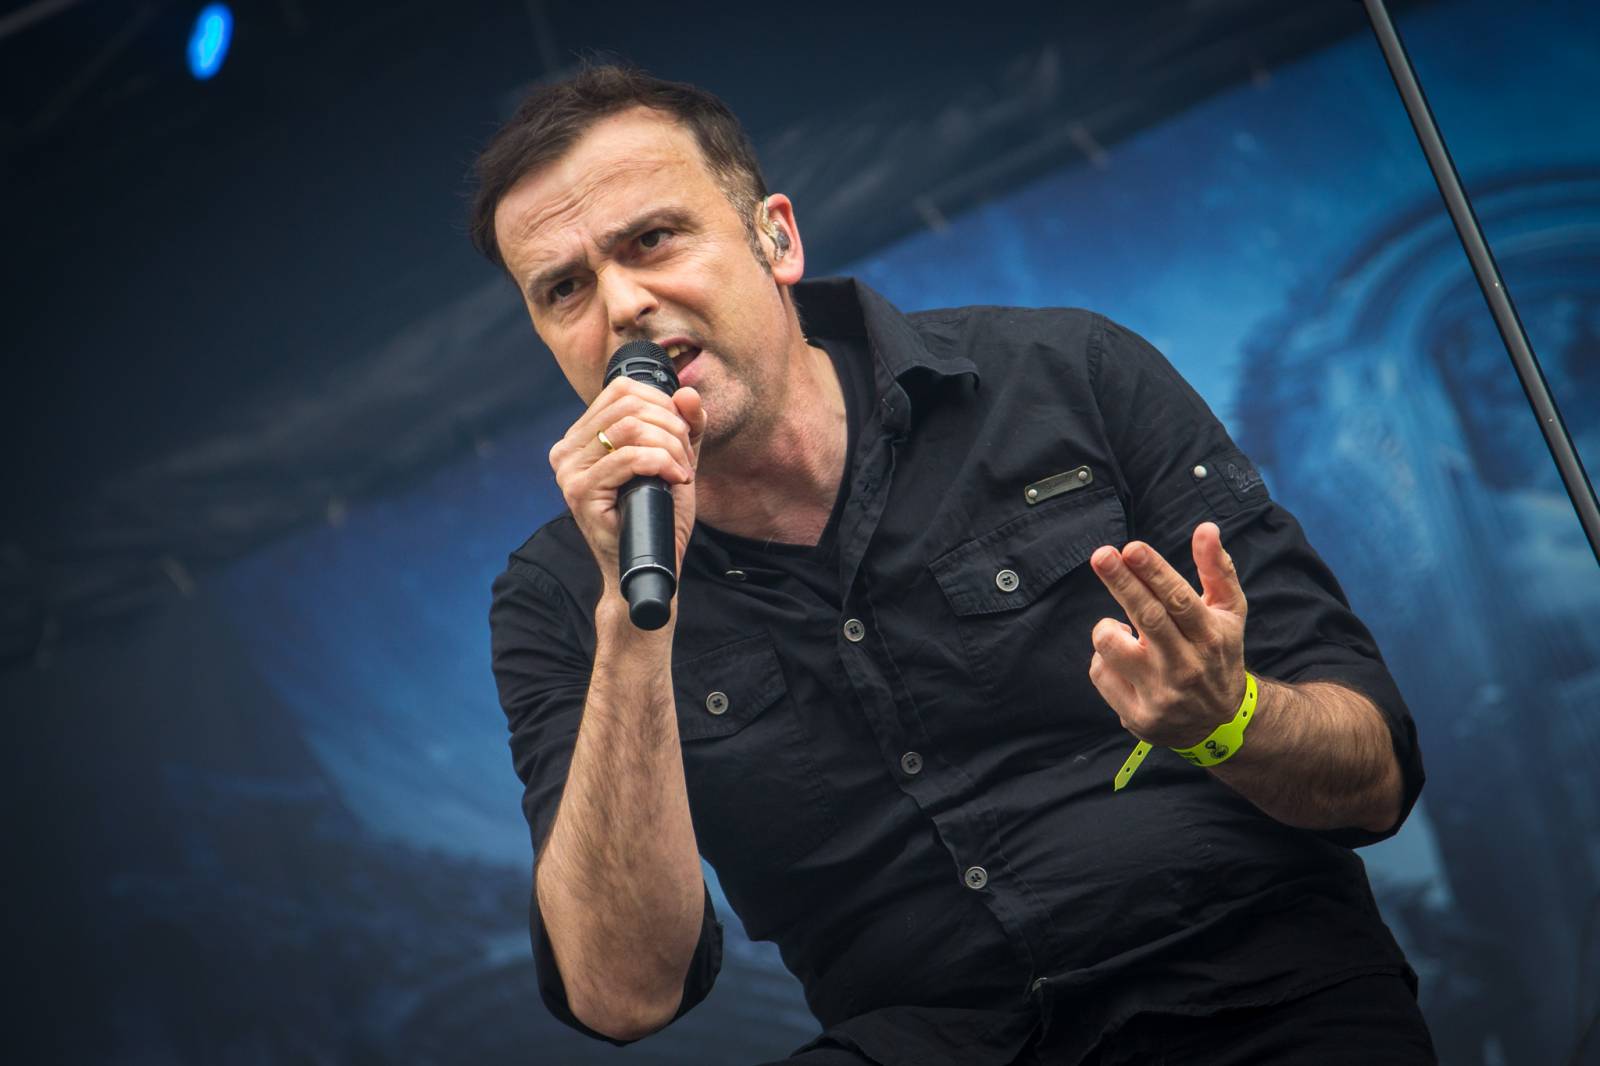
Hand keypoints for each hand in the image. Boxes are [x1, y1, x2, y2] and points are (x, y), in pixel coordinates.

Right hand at [548, 377, 705, 598]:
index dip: (662, 403)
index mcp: (581, 437)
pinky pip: (628, 458)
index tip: (682, 435)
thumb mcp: (675, 460)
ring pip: (631, 428)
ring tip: (682, 471)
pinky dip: (662, 463)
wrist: (648, 564)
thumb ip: (685, 426)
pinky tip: (676, 480)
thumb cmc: (657, 514)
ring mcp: (569, 471)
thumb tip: (686, 393)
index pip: (621, 390)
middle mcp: (567, 449)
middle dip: (670, 426)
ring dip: (670, 446)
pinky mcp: (580, 491)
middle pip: (629, 405)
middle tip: (686, 458)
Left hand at [1087, 522, 1248, 748]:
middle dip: (1121, 582)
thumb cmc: (1218, 653)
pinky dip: (1104, 660)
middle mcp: (1187, 667)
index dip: (1154, 572)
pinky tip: (1124, 663)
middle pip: (1147, 618)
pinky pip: (1100, 673)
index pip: (1179, 600)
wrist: (1220, 723)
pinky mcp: (1138, 717)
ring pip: (1112, 648)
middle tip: (1101, 556)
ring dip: (1107, 629)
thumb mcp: (1228, 613)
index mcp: (1210, 637)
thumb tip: (1207, 528)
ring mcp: (1161, 695)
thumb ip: (1217, 569)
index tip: (1131, 548)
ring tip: (1121, 630)